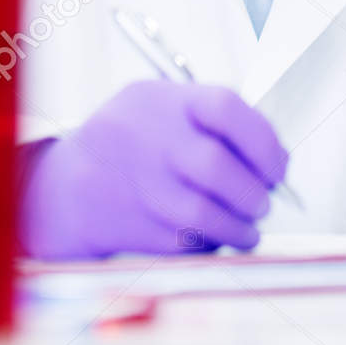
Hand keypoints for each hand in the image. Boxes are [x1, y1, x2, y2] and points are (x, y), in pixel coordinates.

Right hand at [19, 80, 287, 258]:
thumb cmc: (133, 142)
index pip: (225, 108)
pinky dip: (212, 244)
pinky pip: (185, 242)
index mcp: (161, 100)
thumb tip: (276, 155)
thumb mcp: (161, 107)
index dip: (264, 140)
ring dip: (239, 226)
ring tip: (248, 227)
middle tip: (263, 201)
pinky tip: (217, 238)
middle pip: (215, 167)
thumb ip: (214, 122)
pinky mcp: (130, 226)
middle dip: (253, 191)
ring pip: (203, 214)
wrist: (68, 186)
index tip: (278, 166)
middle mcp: (146, 139)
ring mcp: (135, 185)